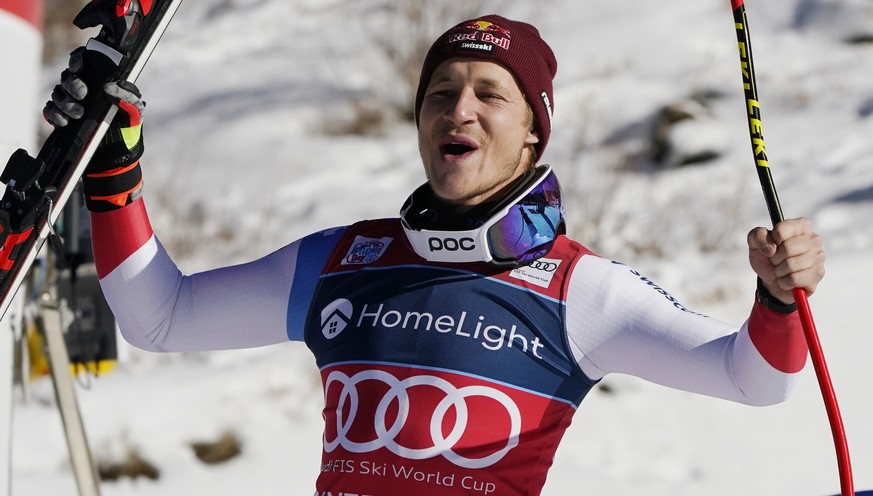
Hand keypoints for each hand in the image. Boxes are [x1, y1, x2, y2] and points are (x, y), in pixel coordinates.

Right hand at [43, 47, 146, 210]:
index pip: (85, 63)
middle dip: (72, 84)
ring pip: (58, 93)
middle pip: (68, 77)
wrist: (115, 159)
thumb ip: (129, 100)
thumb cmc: (127, 133)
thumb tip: (110, 88)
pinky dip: (54, 114)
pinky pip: (50, 110)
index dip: (78, 60)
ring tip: (78, 114)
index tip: (79, 66)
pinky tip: (64, 122)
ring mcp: (71, 104)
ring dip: (65, 102)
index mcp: (101, 84)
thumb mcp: (134, 117)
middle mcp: (85, 91)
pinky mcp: (62, 118)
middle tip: (82, 94)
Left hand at [747, 217, 824, 303]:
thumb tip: (770, 248)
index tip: (772, 246)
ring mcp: (819, 256)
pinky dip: (785, 281)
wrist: (772, 280)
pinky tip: (787, 278)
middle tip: (776, 260)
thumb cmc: (767, 257)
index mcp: (800, 225)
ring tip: (782, 269)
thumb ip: (757, 236)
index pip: (781, 230)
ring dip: (780, 271)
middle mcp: (814, 238)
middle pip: (787, 248)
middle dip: (775, 258)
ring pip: (791, 265)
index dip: (771, 241)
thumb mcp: (755, 243)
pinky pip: (795, 279)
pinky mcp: (818, 273)